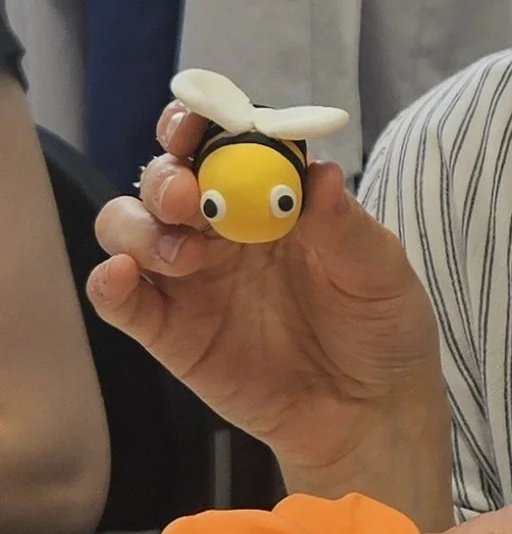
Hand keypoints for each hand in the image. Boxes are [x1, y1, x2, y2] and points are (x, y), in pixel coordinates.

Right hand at [88, 99, 451, 527]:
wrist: (370, 411)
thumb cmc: (381, 326)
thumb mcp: (379, 271)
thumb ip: (345, 225)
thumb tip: (320, 172)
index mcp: (270, 195)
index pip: (222, 141)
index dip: (202, 122)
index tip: (199, 123)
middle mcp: (220, 227)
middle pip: (166, 178)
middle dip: (167, 175)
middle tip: (190, 196)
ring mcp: (190, 278)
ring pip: (129, 227)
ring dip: (140, 226)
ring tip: (186, 254)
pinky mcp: (168, 330)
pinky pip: (121, 299)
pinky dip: (109, 282)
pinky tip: (123, 277)